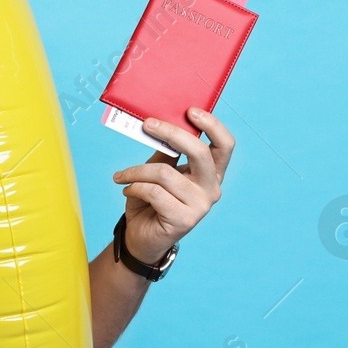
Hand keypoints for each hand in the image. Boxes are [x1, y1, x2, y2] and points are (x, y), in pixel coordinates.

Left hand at [110, 107, 234, 262]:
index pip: (224, 145)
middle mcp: (212, 188)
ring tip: (123, 176)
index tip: (190, 111)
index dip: (212, 126)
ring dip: (136, 171)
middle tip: (147, 124)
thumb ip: (165, 152)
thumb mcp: (158, 170)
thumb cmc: (150, 200)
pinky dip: (134, 187)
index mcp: (211, 173)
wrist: (141, 236)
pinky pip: (154, 192)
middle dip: (172, 134)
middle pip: (200, 152)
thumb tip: (159, 125)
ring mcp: (201, 205)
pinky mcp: (185, 220)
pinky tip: (127, 190)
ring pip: (164, 173)